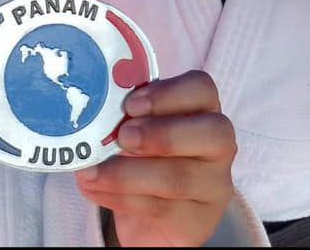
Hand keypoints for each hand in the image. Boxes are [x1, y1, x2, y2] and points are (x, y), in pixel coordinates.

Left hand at [74, 70, 235, 246]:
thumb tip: (92, 108)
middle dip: (162, 132)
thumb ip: (124, 115)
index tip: (131, 104)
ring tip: (91, 171)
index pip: (202, 89)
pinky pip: (161, 209)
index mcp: (202, 110)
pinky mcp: (197, 222)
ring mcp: (213, 186)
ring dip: (127, 172)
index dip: (169, 93)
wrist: (147, 217)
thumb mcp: (135, 128)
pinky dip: (120, 197)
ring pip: (180, 177)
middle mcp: (218, 146)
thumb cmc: (141, 156)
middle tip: (122, 137)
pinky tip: (95, 188)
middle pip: (213, 132)